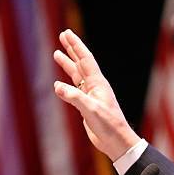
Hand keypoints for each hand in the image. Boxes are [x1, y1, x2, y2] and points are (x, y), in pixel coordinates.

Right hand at [52, 29, 139, 161]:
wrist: (116, 141)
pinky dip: (67, 83)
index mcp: (98, 84)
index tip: (66, 33)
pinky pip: (75, 89)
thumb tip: (57, 86)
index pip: (85, 59)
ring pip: (77, 75)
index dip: (76, 46)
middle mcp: (95, 86)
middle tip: (63, 35)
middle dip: (72, 49)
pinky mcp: (88, 106)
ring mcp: (91, 95)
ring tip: (57, 54)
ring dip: (68, 64)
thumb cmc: (109, 126)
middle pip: (81, 63)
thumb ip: (75, 98)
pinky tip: (59, 83)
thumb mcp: (91, 110)